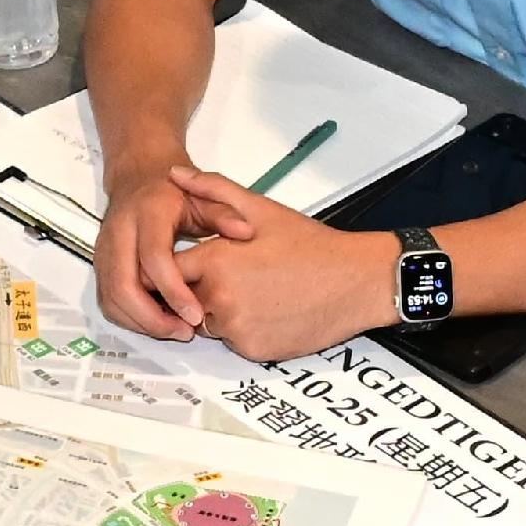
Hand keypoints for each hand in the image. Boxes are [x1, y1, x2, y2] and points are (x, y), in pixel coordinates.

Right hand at [94, 161, 206, 339]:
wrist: (138, 179)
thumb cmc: (174, 192)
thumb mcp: (202, 196)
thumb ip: (223, 213)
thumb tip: (245, 232)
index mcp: (147, 213)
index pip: (153, 258)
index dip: (173, 290)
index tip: (196, 314)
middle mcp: (119, 233)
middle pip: (124, 286)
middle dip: (153, 317)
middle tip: (185, 331)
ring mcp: (105, 251)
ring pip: (112, 299)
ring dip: (142, 322)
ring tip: (175, 330)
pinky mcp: (101, 266)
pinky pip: (108, 301)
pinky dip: (131, 319)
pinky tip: (158, 323)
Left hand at [167, 169, 395, 361]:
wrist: (355, 282)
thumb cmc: (311, 246)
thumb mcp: (262, 209)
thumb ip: (212, 190)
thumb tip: (175, 174)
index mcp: (216, 262)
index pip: (169, 270)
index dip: (180, 266)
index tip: (200, 262)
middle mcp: (220, 299)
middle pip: (186, 298)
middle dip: (203, 287)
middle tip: (240, 274)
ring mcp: (236, 329)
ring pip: (207, 322)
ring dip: (220, 310)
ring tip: (258, 290)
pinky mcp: (252, 350)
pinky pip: (232, 341)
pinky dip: (244, 330)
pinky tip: (270, 310)